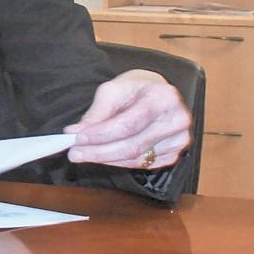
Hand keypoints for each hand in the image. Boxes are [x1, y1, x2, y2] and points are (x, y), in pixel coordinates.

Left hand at [65, 69, 191, 169]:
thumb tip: (77, 132)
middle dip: (98, 151)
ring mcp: (179, 140)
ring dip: (105, 158)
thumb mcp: (112, 90)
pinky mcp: (174, 154)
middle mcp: (177, 120)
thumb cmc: (134, 89)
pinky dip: (118, 162)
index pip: (128, 124)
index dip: (101, 134)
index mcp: (164, 98)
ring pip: (135, 158)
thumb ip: (97, 112)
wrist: (156, 93)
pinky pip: (141, 164)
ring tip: (82, 154)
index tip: (76, 138)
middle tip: (74, 153)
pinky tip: (102, 156)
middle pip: (132, 145)